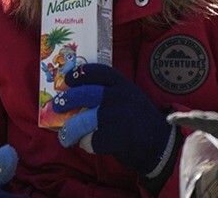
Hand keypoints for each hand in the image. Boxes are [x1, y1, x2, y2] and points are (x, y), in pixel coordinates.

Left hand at [51, 63, 175, 175]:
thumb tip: (74, 94)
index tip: (67, 79)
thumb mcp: (128, 98)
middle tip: (57, 106)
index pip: (98, 72)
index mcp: (122, 85)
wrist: (160, 146)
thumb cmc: (137, 120)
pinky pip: (91, 140)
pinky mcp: (116, 137)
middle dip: (66, 101)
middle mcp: (119, 97)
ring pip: (82, 121)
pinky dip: (87, 144)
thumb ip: (108, 93)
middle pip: (84, 94)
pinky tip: (89, 145)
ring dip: (69, 130)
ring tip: (65, 136)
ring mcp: (117, 117)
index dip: (79, 74)